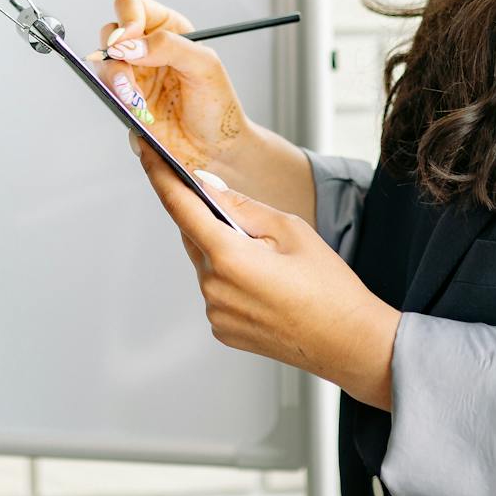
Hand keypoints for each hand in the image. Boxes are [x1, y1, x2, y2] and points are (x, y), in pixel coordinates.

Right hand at [91, 0, 250, 175]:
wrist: (214, 149)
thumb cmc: (218, 106)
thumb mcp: (204, 66)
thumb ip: (169, 46)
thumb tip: (130, 45)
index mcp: (168, 29)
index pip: (132, 7)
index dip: (125, 19)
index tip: (127, 41)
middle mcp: (147, 48)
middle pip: (110, 33)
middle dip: (114, 54)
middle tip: (128, 75)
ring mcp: (134, 74)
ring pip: (104, 63)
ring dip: (116, 80)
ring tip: (138, 99)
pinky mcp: (125, 99)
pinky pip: (106, 91)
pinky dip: (118, 100)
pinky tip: (139, 110)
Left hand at [128, 129, 401, 409]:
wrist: (350, 343)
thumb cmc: (329, 288)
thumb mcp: (290, 230)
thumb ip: (241, 206)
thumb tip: (206, 187)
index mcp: (228, 258)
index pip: (179, 206)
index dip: (159, 174)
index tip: (145, 151)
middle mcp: (213, 288)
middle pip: (193, 235)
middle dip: (210, 217)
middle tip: (249, 218)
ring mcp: (215, 312)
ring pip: (205, 263)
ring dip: (223, 249)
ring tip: (271, 260)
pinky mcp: (222, 329)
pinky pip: (216, 289)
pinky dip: (230, 276)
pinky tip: (266, 283)